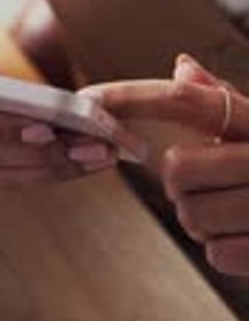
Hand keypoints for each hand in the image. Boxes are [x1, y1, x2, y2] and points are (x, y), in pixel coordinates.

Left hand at [83, 55, 248, 275]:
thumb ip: (228, 101)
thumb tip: (182, 68)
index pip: (186, 100)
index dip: (130, 98)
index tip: (87, 99)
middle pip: (177, 167)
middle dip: (182, 181)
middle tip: (209, 183)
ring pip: (191, 216)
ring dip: (201, 218)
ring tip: (235, 210)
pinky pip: (218, 253)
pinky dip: (227, 249)